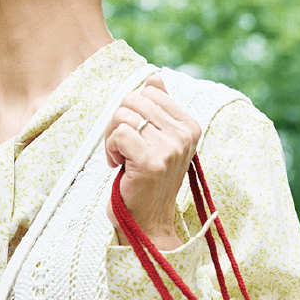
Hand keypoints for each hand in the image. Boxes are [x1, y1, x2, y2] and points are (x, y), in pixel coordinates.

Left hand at [104, 73, 202, 250]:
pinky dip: (110, 149)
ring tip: (122, 159)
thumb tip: (155, 77)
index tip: (136, 135)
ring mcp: (169, 149)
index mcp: (190, 126)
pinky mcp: (151, 162)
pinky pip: (119, 134)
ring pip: (123, 116)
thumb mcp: (159, 141)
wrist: (149, 222)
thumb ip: (159, 108)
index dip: (133, 110)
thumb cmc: (148, 180)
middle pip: (133, 100)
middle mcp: (184, 135)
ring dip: (112, 138)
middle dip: (118, 121)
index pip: (150, 90)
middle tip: (122, 147)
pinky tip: (118, 166)